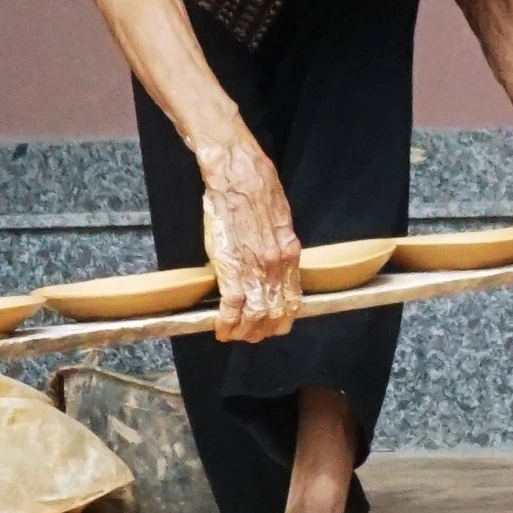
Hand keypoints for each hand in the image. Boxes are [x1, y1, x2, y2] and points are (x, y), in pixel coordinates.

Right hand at [199, 138, 301, 341]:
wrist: (238, 177)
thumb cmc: (256, 192)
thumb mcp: (280, 222)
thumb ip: (279, 247)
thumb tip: (275, 264)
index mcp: (290, 255)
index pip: (293, 300)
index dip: (282, 319)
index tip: (273, 325)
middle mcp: (277, 268)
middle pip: (275, 314)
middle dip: (263, 330)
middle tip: (251, 335)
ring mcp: (256, 271)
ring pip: (255, 317)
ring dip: (244, 332)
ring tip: (234, 335)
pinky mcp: (232, 269)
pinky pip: (231, 308)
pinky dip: (226, 323)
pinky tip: (220, 329)